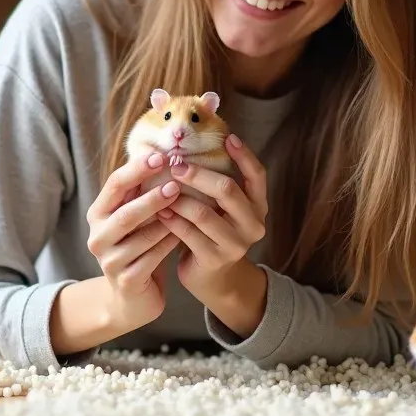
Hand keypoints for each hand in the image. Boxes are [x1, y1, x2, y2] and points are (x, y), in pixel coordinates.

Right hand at [86, 151, 181, 328]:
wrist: (131, 299)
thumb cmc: (137, 246)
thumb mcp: (135, 217)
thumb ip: (141, 192)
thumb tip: (164, 153)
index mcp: (98, 214)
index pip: (114, 185)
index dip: (136, 170)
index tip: (160, 156)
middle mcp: (97, 236)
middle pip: (125, 213)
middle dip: (151, 197)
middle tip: (176, 184)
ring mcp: (109, 261)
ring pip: (142, 236)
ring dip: (167, 221)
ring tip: (188, 208)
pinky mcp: (126, 281)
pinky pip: (152, 258)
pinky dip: (169, 244)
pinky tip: (184, 234)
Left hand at [159, 134, 266, 293]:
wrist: (214, 279)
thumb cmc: (213, 232)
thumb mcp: (224, 208)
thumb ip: (217, 183)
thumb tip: (192, 145)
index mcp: (258, 206)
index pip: (257, 175)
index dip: (244, 155)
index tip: (228, 136)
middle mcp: (253, 224)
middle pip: (227, 190)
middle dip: (198, 174)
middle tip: (175, 164)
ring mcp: (235, 244)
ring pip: (203, 212)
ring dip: (178, 197)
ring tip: (160, 186)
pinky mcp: (214, 259)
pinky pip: (187, 233)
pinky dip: (171, 219)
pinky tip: (158, 210)